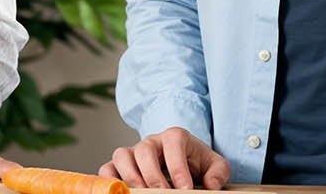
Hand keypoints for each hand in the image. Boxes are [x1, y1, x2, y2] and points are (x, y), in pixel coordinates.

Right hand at [100, 127, 230, 189]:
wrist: (183, 160)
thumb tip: (211, 185)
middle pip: (144, 149)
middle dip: (153, 175)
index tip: (184, 189)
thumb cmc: (196, 162)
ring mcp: (133, 151)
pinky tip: (122, 191)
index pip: (173, 144)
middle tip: (163, 193)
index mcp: (175, 137)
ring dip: (130, 177)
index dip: (177, 167)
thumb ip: (218, 172)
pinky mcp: (121, 165)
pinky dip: (110, 179)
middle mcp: (151, 141)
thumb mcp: (214, 164)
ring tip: (143, 193)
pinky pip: (107, 168)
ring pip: (122, 155)